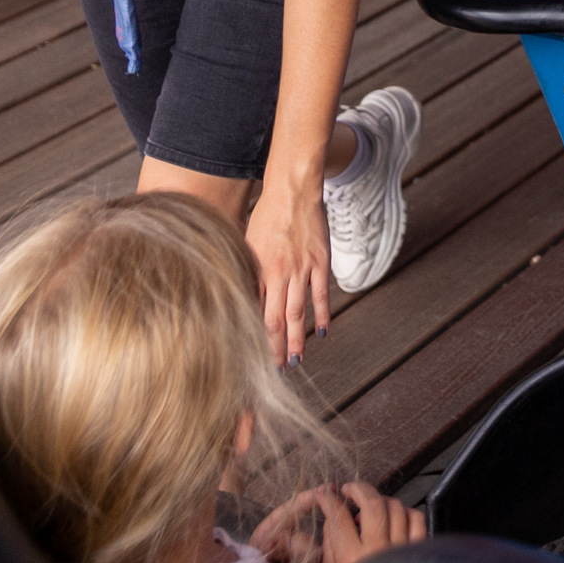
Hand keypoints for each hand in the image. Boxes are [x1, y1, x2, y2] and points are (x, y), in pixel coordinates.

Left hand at [247, 178, 331, 365]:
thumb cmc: (266, 215)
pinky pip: (321, 294)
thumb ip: (247, 271)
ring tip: (295, 361)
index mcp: (257, 270)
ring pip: (297, 312)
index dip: (252, 338)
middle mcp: (277, 273)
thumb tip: (241, 296)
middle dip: (273, 348)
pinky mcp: (320, 261)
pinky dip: (321, 315)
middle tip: (273, 373)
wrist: (292, 189)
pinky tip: (322, 332)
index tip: (250, 358)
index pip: (253, 312)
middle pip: (274, 319)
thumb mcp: (248, 243)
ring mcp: (301, 268)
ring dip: (296, 339)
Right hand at [313, 483, 423, 562]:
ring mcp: (400, 550)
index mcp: (351, 558)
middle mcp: (378, 551)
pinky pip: (416, 518)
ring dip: (381, 500)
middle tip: (349, 489)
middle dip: (358, 489)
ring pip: (395, 507)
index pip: (338, 515)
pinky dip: (405, 511)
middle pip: (372, 503)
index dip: (329, 498)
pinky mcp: (417, 552)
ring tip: (370, 505)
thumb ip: (331, 542)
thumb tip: (332, 514)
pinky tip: (395, 516)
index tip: (325, 494)